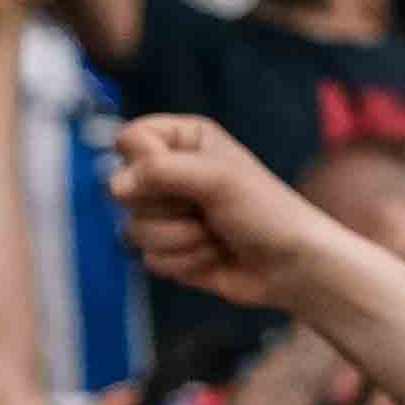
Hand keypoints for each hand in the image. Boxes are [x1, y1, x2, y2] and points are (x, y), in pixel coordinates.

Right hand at [109, 113, 341, 315]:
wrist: (291, 265)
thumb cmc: (265, 212)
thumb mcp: (216, 178)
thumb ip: (160, 172)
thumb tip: (113, 186)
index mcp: (184, 141)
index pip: (129, 140)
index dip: (143, 162)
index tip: (177, 175)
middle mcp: (171, 174)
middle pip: (124, 189)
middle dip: (167, 208)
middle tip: (204, 208)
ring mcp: (168, 215)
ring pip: (133, 230)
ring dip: (179, 240)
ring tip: (214, 236)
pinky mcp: (168, 250)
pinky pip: (149, 259)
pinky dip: (183, 262)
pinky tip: (212, 257)